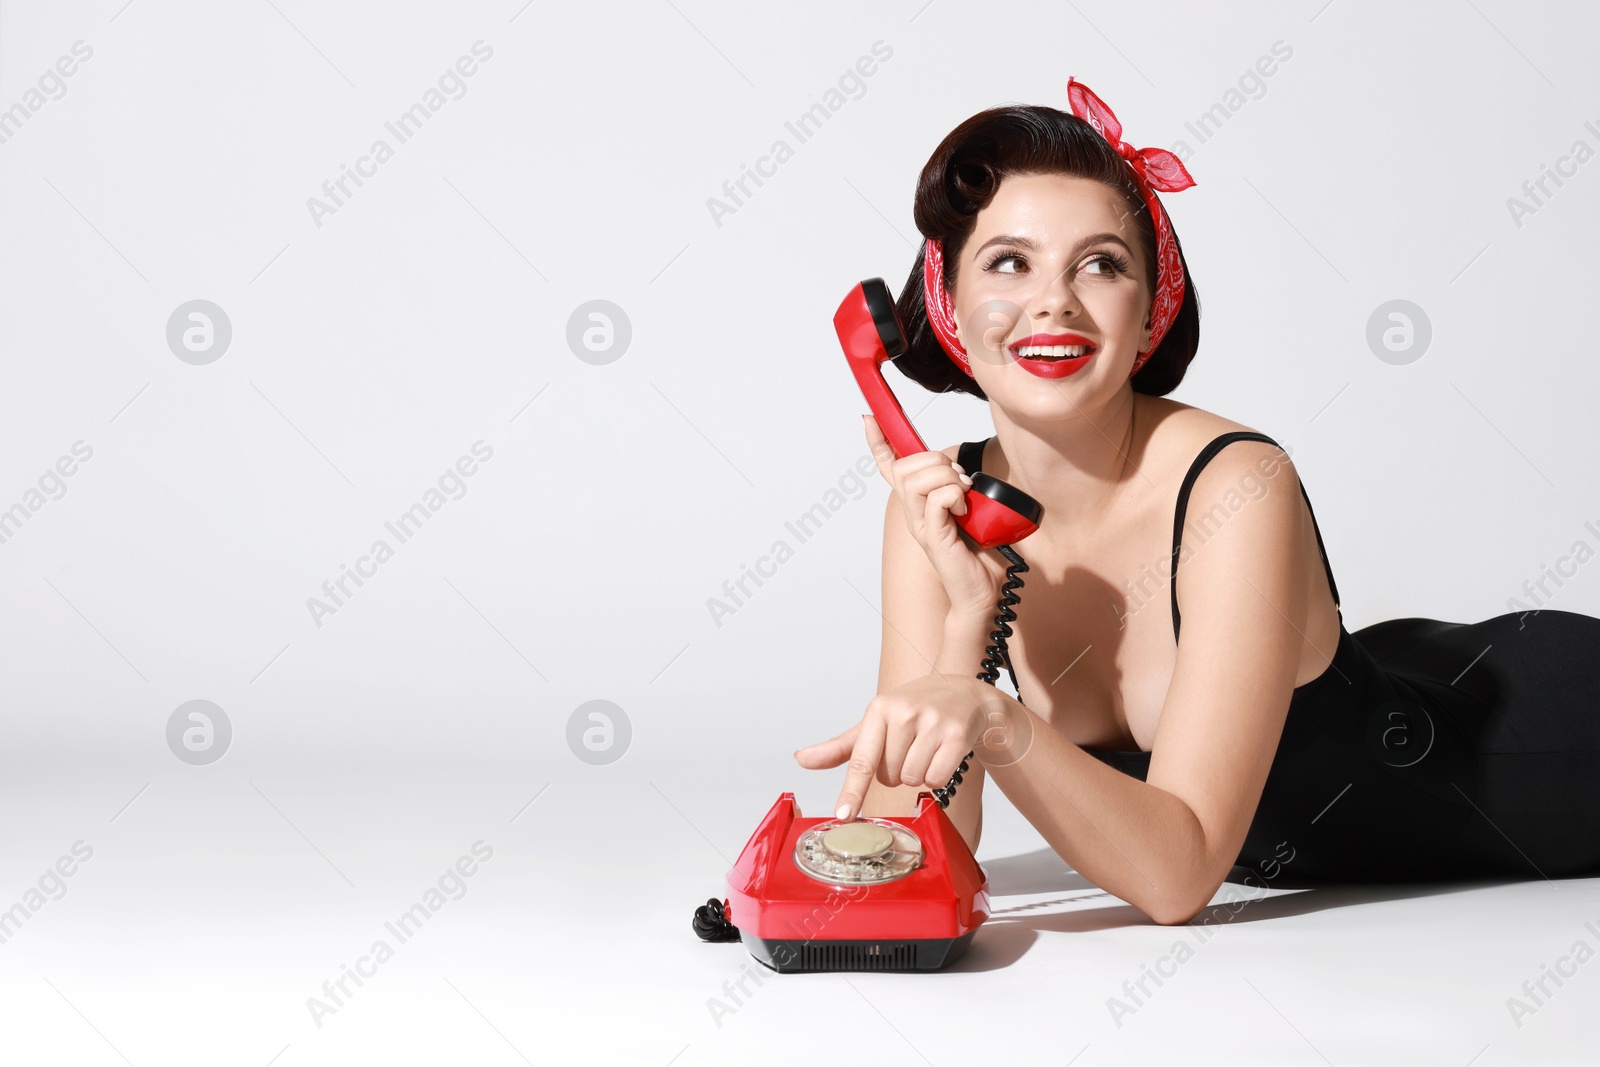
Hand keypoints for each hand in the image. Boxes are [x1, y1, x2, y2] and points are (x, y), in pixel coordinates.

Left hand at [793, 674, 1015, 821]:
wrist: (963, 692)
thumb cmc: (913, 709)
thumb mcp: (875, 722)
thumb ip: (840, 747)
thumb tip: (801, 759)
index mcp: (879, 709)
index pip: (861, 759)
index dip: (852, 790)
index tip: (843, 815)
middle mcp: (904, 713)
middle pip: (888, 776)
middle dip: (896, 771)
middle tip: (908, 746)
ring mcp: (932, 723)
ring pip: (912, 779)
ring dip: (917, 774)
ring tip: (926, 748)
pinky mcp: (956, 735)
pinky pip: (937, 779)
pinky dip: (938, 775)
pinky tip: (942, 753)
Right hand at [865, 414, 1005, 619]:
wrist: (982, 592)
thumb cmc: (978, 554)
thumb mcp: (970, 509)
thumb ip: (958, 488)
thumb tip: (959, 469)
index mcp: (918, 504)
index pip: (889, 468)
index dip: (878, 442)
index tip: (869, 419)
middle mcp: (912, 514)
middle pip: (904, 468)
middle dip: (935, 461)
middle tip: (960, 481)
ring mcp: (919, 526)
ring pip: (915, 480)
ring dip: (946, 478)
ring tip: (964, 495)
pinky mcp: (932, 538)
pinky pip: (935, 501)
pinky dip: (954, 497)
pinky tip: (964, 511)